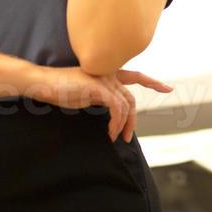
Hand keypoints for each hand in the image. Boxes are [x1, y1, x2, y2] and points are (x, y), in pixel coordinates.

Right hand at [28, 65, 173, 141]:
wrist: (44, 84)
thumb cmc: (61, 91)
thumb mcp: (86, 95)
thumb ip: (101, 99)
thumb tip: (113, 113)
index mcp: (107, 73)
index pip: (135, 76)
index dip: (152, 82)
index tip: (167, 88)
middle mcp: (108, 73)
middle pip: (131, 98)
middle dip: (133, 119)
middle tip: (127, 137)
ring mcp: (104, 78)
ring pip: (126, 104)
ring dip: (124, 125)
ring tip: (116, 138)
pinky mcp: (98, 86)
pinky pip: (117, 108)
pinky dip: (117, 123)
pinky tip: (110, 133)